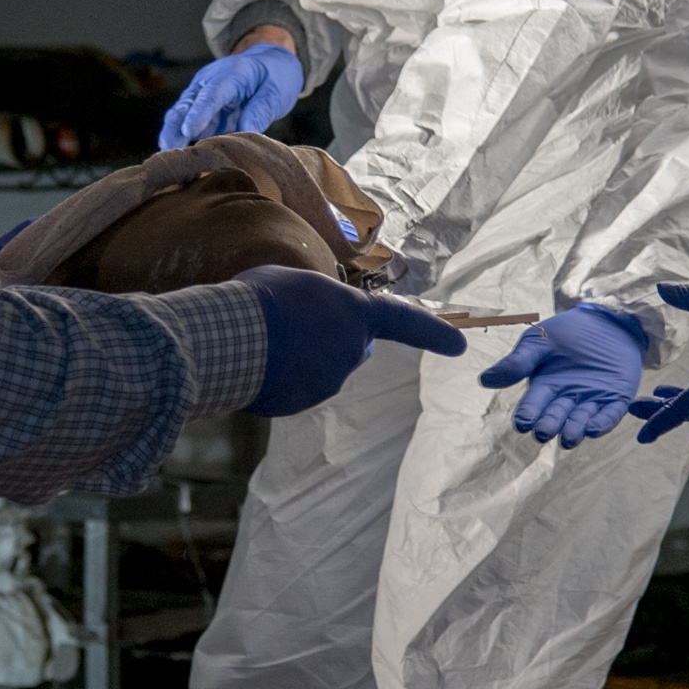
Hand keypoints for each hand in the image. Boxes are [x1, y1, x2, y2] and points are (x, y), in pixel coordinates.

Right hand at [159, 40, 303, 147]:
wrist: (269, 63)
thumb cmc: (274, 77)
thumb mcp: (275, 93)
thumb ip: (260, 112)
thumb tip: (244, 134)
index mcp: (231, 74)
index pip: (212, 94)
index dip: (199, 113)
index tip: (189, 131)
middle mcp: (209, 82)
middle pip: (187, 104)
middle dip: (175, 127)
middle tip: (169, 149)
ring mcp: (202, 95)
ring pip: (182, 115)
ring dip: (173, 135)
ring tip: (168, 157)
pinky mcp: (201, 108)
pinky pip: (188, 124)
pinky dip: (180, 137)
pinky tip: (173, 153)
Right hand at [240, 265, 465, 416]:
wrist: (227, 339)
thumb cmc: (263, 300)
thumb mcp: (302, 284)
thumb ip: (324, 303)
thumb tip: (317, 320)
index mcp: (357, 316)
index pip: (406, 322)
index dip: (434, 333)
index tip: (460, 346)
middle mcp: (350, 352)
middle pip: (351, 346)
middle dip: (334, 338)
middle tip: (296, 321)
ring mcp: (326, 383)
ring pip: (318, 366)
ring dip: (298, 354)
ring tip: (264, 337)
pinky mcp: (300, 404)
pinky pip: (294, 386)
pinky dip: (280, 375)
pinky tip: (256, 360)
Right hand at [478, 304, 647, 446]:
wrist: (606, 320)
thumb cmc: (568, 332)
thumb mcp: (538, 343)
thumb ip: (517, 362)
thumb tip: (484, 380)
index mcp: (544, 387)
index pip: (533, 405)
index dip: (528, 414)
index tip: (522, 423)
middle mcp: (565, 399)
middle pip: (555, 417)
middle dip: (549, 425)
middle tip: (543, 432)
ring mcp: (591, 401)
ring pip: (580, 421)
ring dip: (574, 430)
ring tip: (568, 438)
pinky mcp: (615, 399)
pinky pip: (609, 415)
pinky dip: (602, 423)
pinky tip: (594, 430)